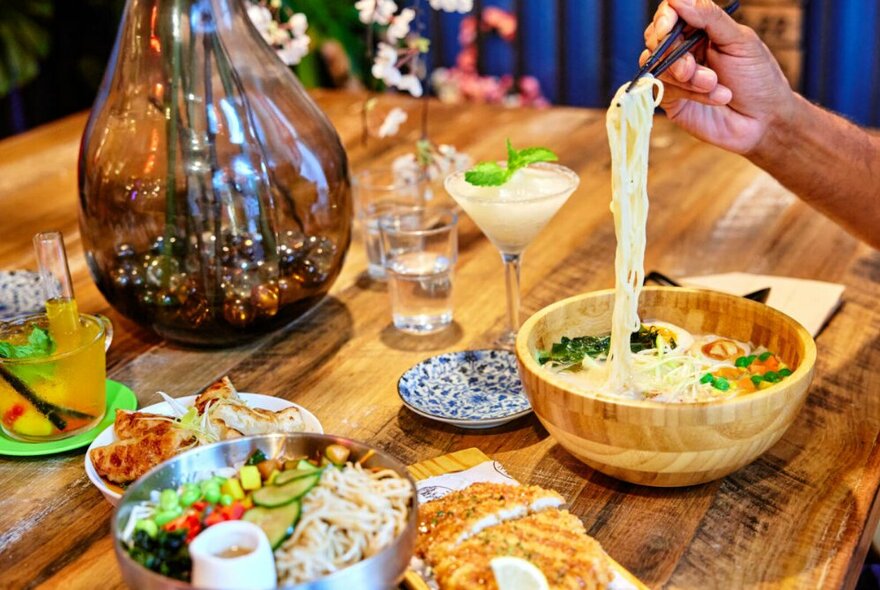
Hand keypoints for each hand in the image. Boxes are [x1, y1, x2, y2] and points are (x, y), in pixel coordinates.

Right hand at [642, 0, 794, 153]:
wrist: (764, 121)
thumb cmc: (758, 78)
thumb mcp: (740, 41)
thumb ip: (710, 17)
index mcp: (701, 29)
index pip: (671, 13)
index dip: (664, 18)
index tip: (667, 28)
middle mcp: (685, 49)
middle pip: (656, 39)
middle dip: (673, 53)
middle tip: (691, 68)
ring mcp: (675, 75)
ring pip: (657, 66)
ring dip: (686, 77)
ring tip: (714, 85)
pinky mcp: (671, 100)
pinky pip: (663, 90)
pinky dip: (689, 92)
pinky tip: (716, 96)